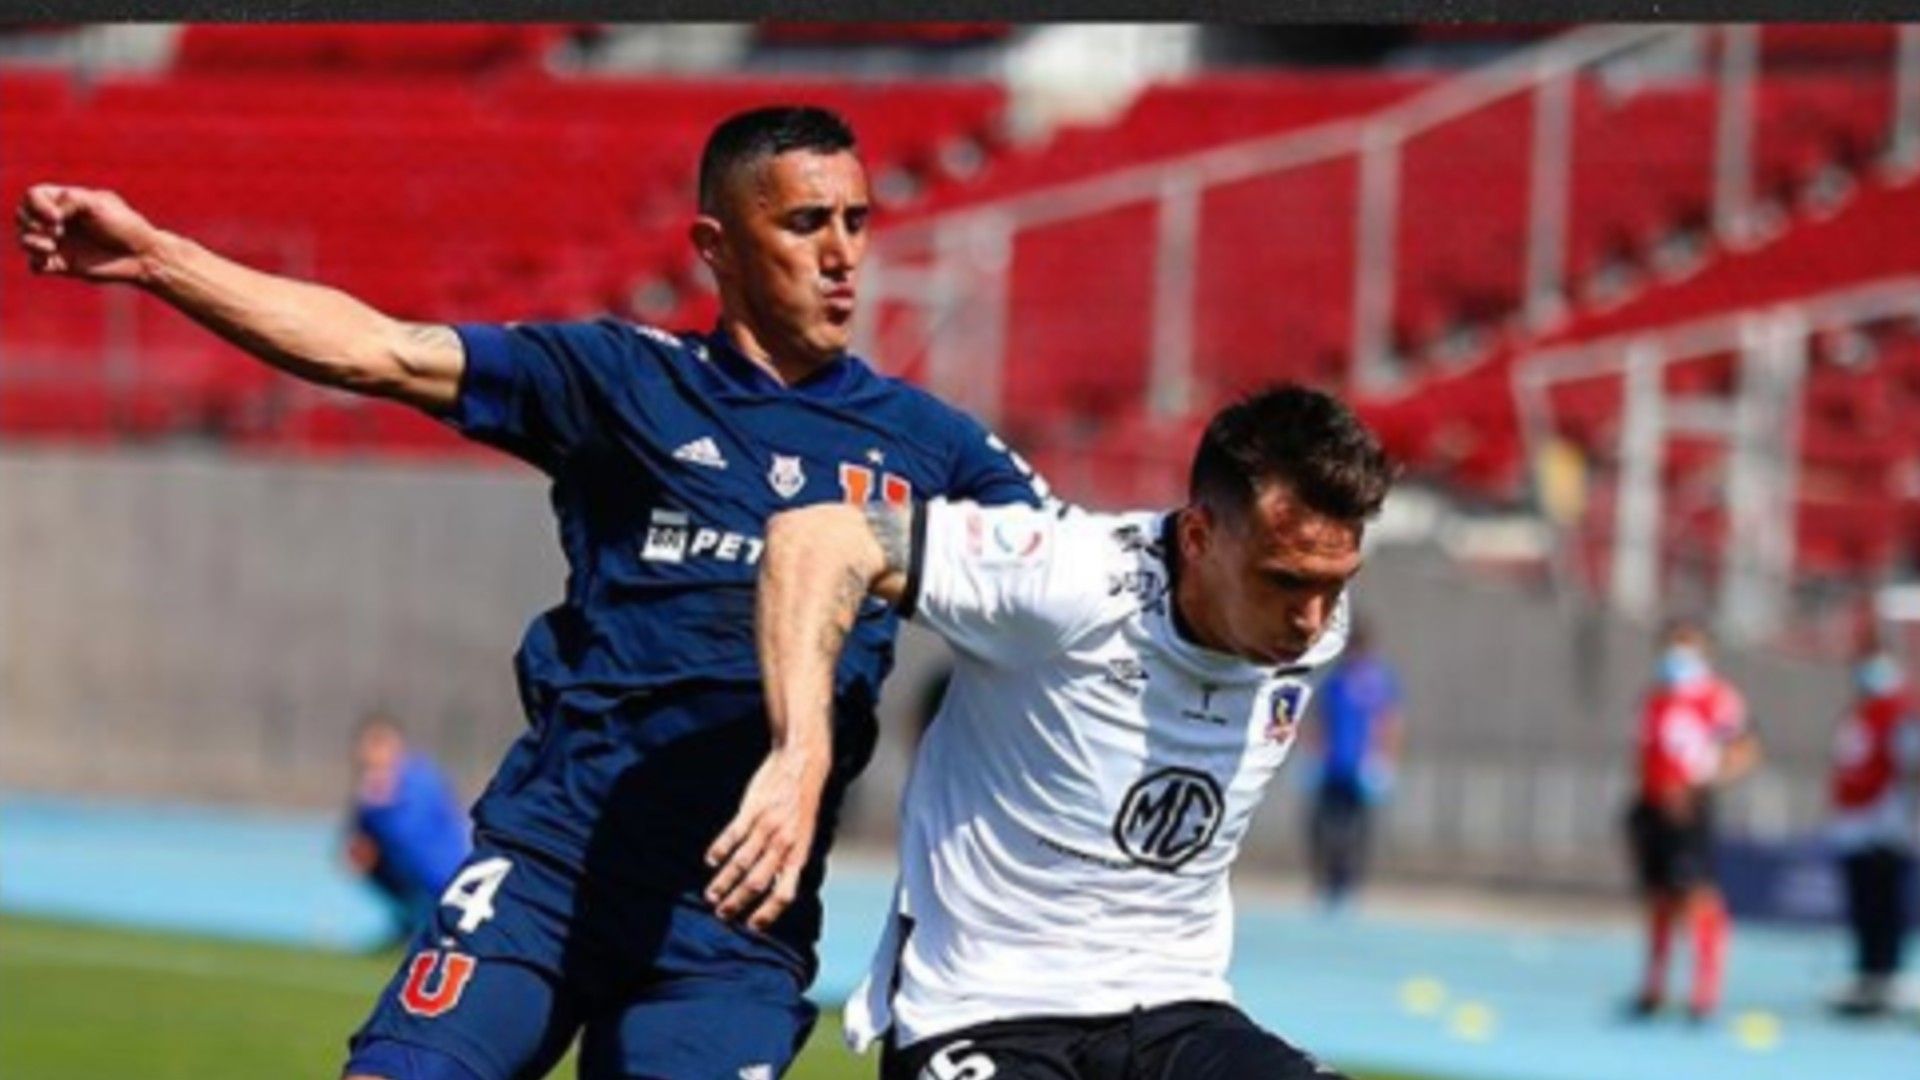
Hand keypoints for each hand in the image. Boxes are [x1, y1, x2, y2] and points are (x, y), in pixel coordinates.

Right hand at [15, 184, 164, 284]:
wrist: (141, 254)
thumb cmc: (124, 225)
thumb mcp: (98, 203)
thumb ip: (70, 200)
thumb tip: (52, 216)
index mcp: (65, 201)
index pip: (33, 196)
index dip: (36, 205)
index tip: (57, 217)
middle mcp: (57, 220)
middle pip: (22, 216)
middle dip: (31, 222)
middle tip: (57, 232)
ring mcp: (58, 242)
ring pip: (25, 239)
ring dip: (30, 242)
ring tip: (50, 247)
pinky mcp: (62, 264)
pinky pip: (36, 264)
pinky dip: (36, 263)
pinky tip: (47, 262)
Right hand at [704, 745, 828, 931]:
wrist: (802, 762)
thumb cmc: (803, 802)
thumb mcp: (805, 834)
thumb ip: (790, 859)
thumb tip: (777, 887)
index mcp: (799, 852)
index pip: (785, 893)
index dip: (768, 913)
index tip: (753, 926)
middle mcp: (783, 842)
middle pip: (757, 882)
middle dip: (738, 903)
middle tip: (723, 914)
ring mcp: (767, 826)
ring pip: (741, 863)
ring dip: (723, 882)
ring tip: (711, 895)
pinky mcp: (752, 809)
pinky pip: (732, 836)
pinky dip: (719, 851)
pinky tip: (710, 861)